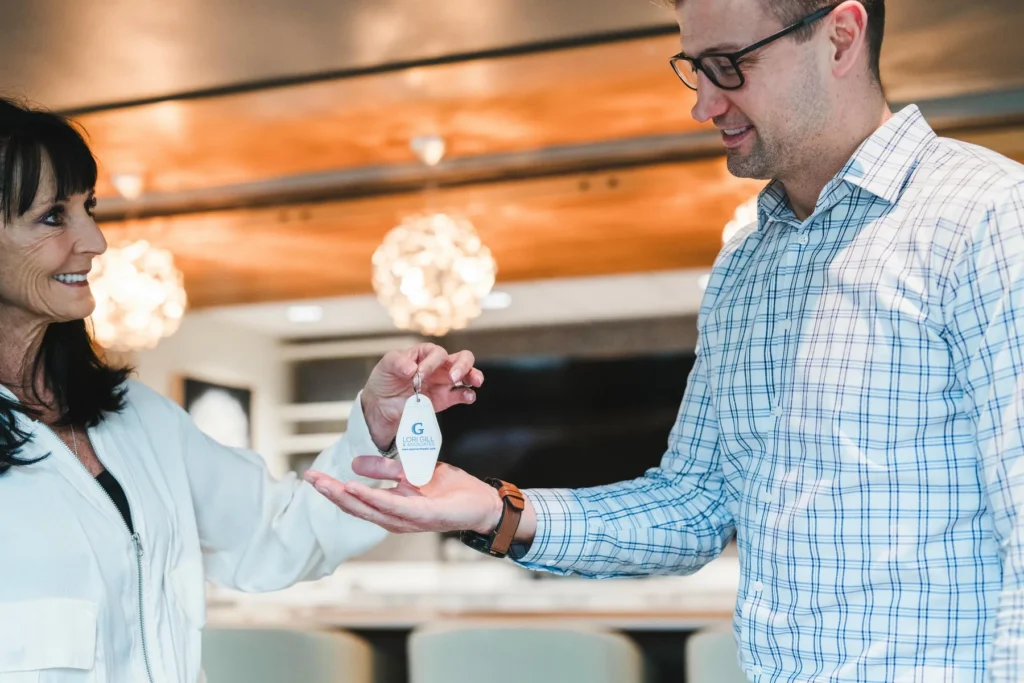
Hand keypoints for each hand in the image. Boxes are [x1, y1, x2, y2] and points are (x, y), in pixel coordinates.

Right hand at [305, 456, 514, 535]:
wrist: (482, 502)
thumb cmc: (450, 490)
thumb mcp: (412, 471)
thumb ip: (385, 469)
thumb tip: (354, 464)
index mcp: (392, 507)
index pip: (356, 498)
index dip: (332, 488)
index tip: (312, 475)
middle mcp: (395, 518)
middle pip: (356, 506)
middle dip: (331, 492)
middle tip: (310, 478)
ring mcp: (408, 520)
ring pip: (370, 508)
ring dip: (346, 496)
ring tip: (326, 484)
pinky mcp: (423, 516)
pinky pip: (393, 506)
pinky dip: (373, 498)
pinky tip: (356, 489)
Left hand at [361, 343, 482, 449]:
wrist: (382, 405)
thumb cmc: (385, 380)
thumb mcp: (385, 366)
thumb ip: (397, 362)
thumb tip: (411, 368)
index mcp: (424, 354)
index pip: (437, 352)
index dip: (431, 362)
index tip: (419, 374)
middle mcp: (437, 366)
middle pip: (461, 358)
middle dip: (462, 365)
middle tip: (454, 376)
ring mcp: (443, 383)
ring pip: (467, 374)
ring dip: (473, 376)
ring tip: (474, 382)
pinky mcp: (444, 399)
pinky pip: (462, 395)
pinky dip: (468, 395)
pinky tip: (467, 397)